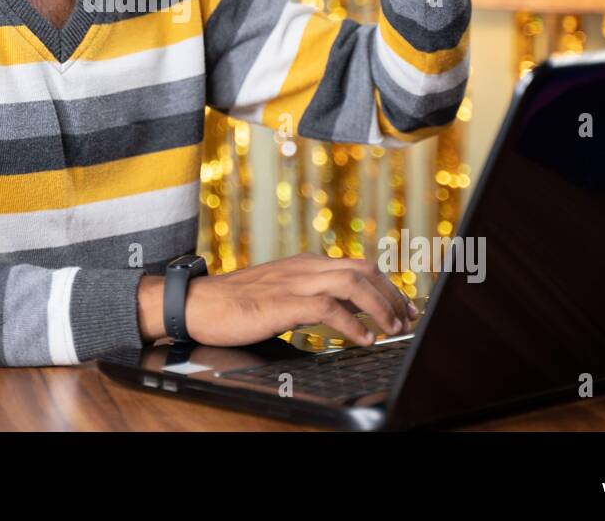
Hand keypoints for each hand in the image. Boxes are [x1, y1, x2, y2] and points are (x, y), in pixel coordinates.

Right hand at [138, 252, 417, 346]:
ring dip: (380, 307)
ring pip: (352, 284)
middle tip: (407, 317)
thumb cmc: (235, 304)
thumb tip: (344, 312)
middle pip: (363, 270)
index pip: (357, 265)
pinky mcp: (283, 303)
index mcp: (305, 264)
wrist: (197, 303)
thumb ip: (309, 295)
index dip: (386, 285)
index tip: (404, 306)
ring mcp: (294, 283)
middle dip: (392, 294)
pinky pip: (328, 309)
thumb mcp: (280, 292)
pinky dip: (352, 324)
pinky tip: (363, 339)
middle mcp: (304, 267)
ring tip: (392, 329)